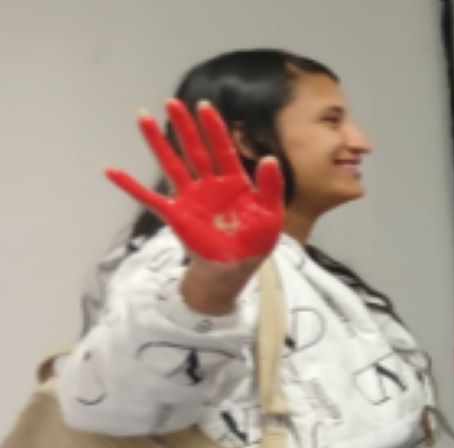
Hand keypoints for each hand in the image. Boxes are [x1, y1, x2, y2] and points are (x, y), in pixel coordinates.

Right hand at [106, 99, 284, 264]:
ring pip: (171, 164)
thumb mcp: (271, 214)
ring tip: (143, 117)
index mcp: (235, 182)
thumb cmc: (255, 242)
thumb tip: (270, 159)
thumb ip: (270, 187)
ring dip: (157, 142)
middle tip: (172, 102)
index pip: (223, 149)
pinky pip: (148, 198)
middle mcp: (210, 184)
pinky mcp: (175, 213)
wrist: (235, 268)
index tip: (204, 106)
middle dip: (184, 126)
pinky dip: (130, 185)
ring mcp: (190, 197)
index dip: (214, 128)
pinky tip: (111, 170)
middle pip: (195, 149)